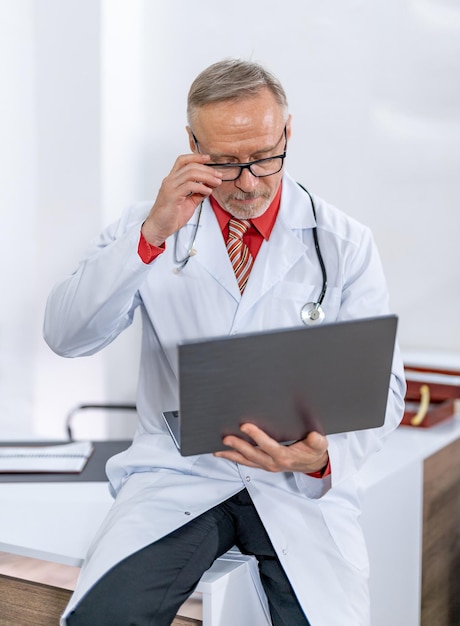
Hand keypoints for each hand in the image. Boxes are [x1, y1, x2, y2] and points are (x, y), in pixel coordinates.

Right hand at [141, 153, 221, 246]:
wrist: (159, 228)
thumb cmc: (170, 216)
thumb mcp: (189, 202)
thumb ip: (198, 193)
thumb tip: (209, 187)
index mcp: (173, 180)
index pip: (183, 161)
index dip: (196, 157)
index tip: (208, 159)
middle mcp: (170, 181)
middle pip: (190, 166)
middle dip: (207, 169)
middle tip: (218, 175)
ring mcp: (170, 187)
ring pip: (190, 173)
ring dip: (207, 176)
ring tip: (216, 182)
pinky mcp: (172, 195)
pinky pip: (189, 186)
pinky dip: (201, 187)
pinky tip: (208, 191)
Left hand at [213, 423, 328, 473]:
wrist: (314, 465)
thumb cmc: (314, 452)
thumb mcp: (319, 445)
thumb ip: (317, 441)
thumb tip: (313, 436)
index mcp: (285, 456)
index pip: (268, 446)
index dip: (256, 436)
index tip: (245, 426)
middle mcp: (273, 463)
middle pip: (252, 455)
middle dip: (238, 446)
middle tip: (226, 437)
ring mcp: (267, 465)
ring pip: (246, 461)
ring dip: (232, 455)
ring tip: (218, 450)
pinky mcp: (264, 465)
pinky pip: (247, 462)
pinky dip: (235, 457)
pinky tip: (225, 452)